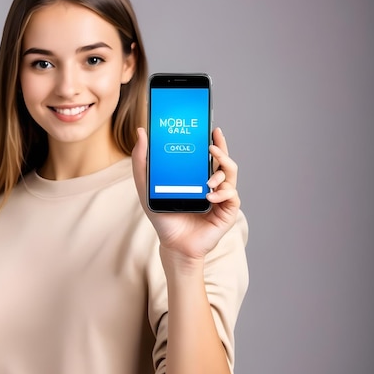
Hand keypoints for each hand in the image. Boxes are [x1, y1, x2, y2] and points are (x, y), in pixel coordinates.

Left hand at [131, 126, 240, 259]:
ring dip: (221, 172)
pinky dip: (222, 193)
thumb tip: (141, 132)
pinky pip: (232, 196)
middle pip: (224, 161)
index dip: (215, 141)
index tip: (212, 129)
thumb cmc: (164, 216)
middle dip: (222, 150)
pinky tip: (210, 195)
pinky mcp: (227, 211)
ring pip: (231, 175)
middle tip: (212, 145)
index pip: (210, 154)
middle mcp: (212, 184)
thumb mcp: (148, 187)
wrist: (173, 244)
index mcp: (198, 176)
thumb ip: (142, 161)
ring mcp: (222, 197)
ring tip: (207, 179)